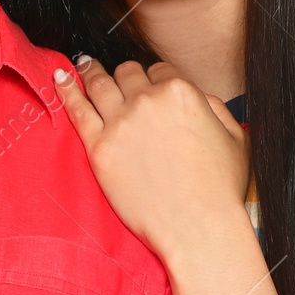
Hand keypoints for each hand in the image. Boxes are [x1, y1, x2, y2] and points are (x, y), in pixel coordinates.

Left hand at [55, 58, 249, 262]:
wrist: (198, 228)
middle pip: (128, 74)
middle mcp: (148, 101)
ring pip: (100, 84)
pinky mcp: (99, 149)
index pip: (160, 71)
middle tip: (118, 79)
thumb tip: (199, 98)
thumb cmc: (221, 189)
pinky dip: (66, 89)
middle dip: (126, 77)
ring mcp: (120, 123)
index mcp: (182, 92)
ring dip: (91, 72)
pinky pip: (77, 110)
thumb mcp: (235, 137)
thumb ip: (216, 107)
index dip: (157, 80)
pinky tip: (59, 78)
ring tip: (84, 66)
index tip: (151, 88)